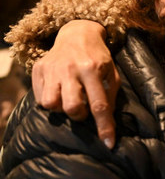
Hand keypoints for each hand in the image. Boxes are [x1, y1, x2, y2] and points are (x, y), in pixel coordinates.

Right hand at [31, 20, 119, 147]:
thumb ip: (111, 96)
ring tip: (69, 100)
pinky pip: (40, 98)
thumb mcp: (112, 73)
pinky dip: (50, 101)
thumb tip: (107, 122)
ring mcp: (52, 68)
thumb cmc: (99, 57)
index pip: (99, 105)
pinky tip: (59, 92)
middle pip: (72, 107)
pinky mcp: (38, 69)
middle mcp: (71, 69)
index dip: (104, 127)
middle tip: (83, 109)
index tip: (109, 144)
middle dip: (79, 115)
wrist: (77, 34)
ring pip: (51, 104)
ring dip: (62, 109)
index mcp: (93, 69)